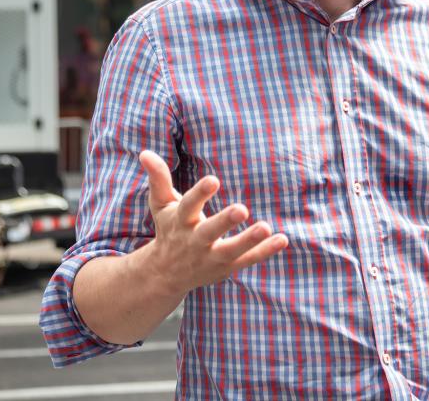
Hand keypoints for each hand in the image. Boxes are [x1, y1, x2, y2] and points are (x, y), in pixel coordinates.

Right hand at [140, 150, 287, 295]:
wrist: (165, 274)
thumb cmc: (169, 229)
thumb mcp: (161, 204)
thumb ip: (158, 178)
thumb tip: (145, 152)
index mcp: (180, 222)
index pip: (189, 205)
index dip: (200, 193)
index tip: (214, 180)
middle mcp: (195, 241)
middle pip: (209, 232)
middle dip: (224, 222)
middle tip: (242, 209)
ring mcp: (211, 257)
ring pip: (230, 250)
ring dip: (249, 240)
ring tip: (266, 227)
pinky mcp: (226, 268)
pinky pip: (247, 260)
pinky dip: (265, 252)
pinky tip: (283, 239)